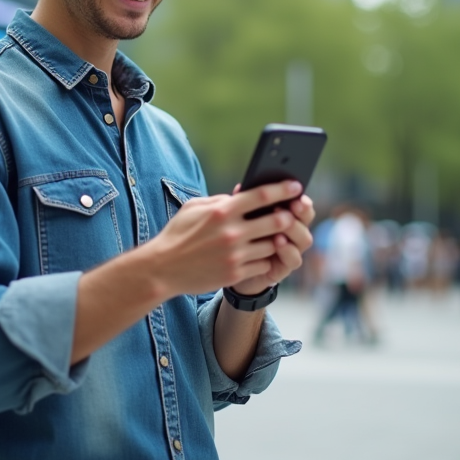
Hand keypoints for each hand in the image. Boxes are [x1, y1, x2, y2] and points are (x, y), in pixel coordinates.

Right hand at [149, 180, 307, 296]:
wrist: (163, 269)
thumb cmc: (178, 234)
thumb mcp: (194, 208)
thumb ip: (220, 200)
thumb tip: (242, 195)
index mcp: (222, 211)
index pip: (261, 196)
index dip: (283, 189)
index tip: (297, 186)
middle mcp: (231, 232)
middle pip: (276, 221)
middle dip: (287, 217)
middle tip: (291, 215)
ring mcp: (235, 255)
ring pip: (272, 244)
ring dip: (276, 240)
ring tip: (273, 236)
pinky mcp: (235, 273)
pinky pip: (263, 264)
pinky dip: (264, 259)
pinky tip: (259, 255)